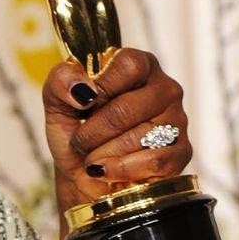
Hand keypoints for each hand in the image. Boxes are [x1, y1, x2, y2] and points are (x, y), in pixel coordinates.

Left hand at [42, 48, 191, 205]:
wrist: (82, 175)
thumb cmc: (76, 131)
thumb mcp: (57, 102)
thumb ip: (61, 81)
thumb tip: (82, 89)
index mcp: (137, 66)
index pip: (129, 64)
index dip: (101, 87)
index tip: (83, 104)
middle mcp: (164, 89)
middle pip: (126, 108)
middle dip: (92, 132)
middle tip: (81, 140)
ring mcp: (177, 121)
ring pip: (138, 138)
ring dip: (103, 153)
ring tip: (94, 155)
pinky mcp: (181, 153)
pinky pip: (152, 161)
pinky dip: (121, 169)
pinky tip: (109, 170)